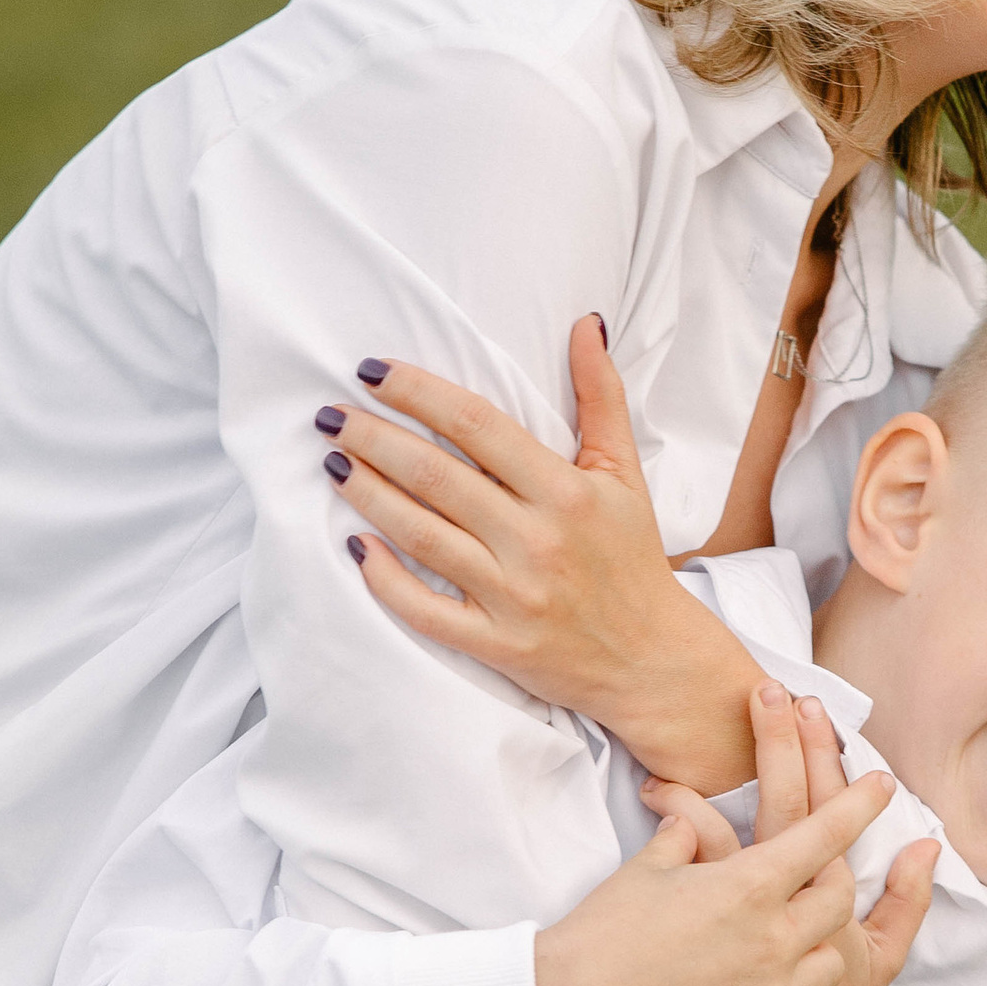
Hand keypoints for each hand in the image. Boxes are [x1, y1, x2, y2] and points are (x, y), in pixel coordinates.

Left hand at [318, 319, 761, 789]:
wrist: (654, 662)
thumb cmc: (633, 560)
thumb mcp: (625, 473)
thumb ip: (601, 396)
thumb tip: (584, 323)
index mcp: (567, 492)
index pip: (478, 425)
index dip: (419, 392)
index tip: (373, 371)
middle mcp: (538, 542)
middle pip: (436, 477)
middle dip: (374, 439)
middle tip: (331, 415)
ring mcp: (514, 597)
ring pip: (421, 537)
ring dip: (368, 495)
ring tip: (334, 462)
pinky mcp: (497, 645)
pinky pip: (425, 611)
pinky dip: (385, 578)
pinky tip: (356, 544)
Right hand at [533, 684, 894, 985]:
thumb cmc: (605, 929)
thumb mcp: (648, 867)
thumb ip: (684, 836)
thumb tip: (690, 818)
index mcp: (748, 884)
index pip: (825, 834)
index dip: (859, 804)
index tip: (884, 784)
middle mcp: (772, 937)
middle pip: (838, 900)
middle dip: (835, 883)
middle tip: (817, 882)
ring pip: (829, 965)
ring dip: (816, 952)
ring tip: (788, 950)